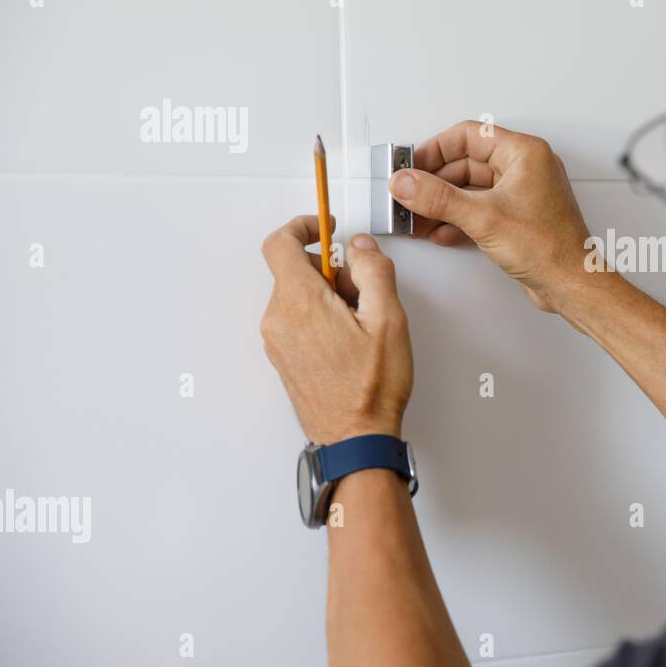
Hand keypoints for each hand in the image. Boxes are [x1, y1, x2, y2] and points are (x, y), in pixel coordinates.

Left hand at [260, 217, 412, 445]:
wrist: (355, 439)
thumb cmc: (371, 389)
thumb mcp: (388, 319)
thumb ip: (374, 271)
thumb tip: (360, 248)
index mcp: (299, 302)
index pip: (280, 243)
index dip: (304, 226)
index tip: (326, 229)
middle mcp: (278, 319)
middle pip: (295, 270)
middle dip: (331, 271)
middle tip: (364, 292)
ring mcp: (277, 341)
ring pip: (298, 295)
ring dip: (328, 296)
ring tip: (361, 325)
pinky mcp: (283, 358)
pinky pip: (297, 319)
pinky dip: (321, 316)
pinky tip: (350, 341)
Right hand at [387, 121, 596, 312]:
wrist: (571, 284)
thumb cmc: (551, 248)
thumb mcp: (483, 217)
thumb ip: (438, 198)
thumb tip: (406, 182)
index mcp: (525, 153)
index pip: (469, 136)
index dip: (436, 148)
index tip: (412, 165)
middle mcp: (525, 168)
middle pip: (467, 162)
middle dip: (435, 182)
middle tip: (409, 194)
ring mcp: (522, 194)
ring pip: (471, 188)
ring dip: (443, 203)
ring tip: (418, 216)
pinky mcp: (517, 217)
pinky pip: (480, 208)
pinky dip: (459, 218)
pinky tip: (440, 231)